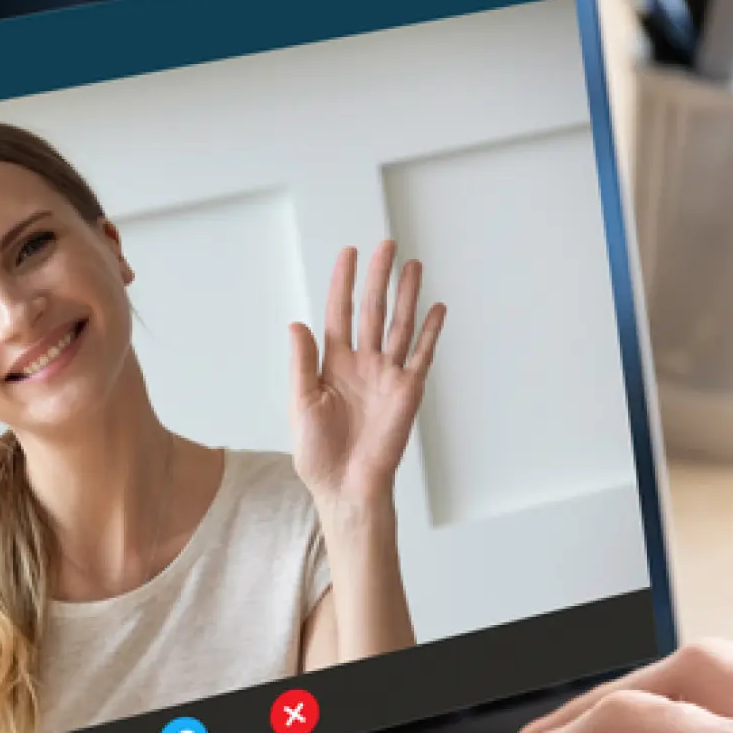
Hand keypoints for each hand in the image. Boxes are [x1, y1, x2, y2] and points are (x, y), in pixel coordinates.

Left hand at [290, 241, 445, 517]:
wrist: (345, 486)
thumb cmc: (318, 453)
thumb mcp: (301, 404)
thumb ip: (302, 363)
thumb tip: (296, 324)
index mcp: (334, 364)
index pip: (340, 313)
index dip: (343, 283)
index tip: (348, 253)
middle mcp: (363, 364)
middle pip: (373, 310)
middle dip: (379, 277)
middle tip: (386, 245)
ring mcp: (388, 376)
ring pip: (400, 325)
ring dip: (407, 295)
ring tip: (413, 265)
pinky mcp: (408, 392)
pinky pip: (421, 355)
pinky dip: (430, 332)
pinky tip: (436, 308)